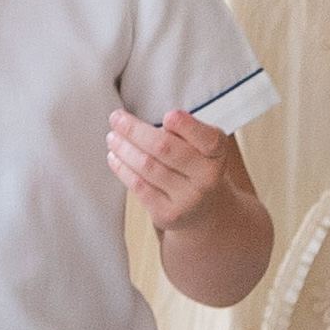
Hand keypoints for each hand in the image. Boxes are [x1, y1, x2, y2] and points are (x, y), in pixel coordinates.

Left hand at [107, 106, 228, 230]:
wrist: (204, 210)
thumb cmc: (196, 166)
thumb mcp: (201, 144)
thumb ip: (183, 130)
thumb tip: (142, 125)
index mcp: (217, 153)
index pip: (206, 138)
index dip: (187, 127)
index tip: (167, 116)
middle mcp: (207, 177)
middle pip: (165, 148)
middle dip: (134, 130)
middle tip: (116, 118)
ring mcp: (188, 199)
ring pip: (147, 166)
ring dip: (124, 148)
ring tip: (112, 138)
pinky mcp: (168, 214)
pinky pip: (140, 187)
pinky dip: (123, 169)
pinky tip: (115, 158)